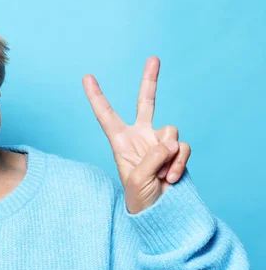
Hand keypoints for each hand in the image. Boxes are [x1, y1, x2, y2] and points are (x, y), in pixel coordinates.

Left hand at [82, 56, 190, 213]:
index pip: (106, 115)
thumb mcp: (137, 178)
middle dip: (151, 80)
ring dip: (168, 156)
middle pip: (146, 102)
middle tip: (154, 58)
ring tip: (160, 175)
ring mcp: (160, 142)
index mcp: (120, 141)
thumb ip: (152, 156)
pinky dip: (179, 163)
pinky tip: (170, 178)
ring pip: (171, 131)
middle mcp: (141, 136)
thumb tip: (171, 141)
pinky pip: (182, 147)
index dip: (97, 97)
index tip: (86, 77)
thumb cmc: (139, 197)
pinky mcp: (177, 151)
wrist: (160, 212)